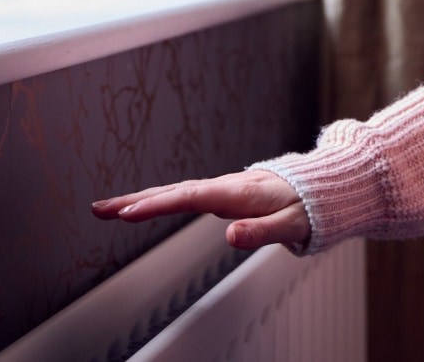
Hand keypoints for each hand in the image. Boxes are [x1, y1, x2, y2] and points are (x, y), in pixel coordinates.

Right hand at [91, 169, 309, 249]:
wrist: (322, 187)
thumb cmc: (310, 207)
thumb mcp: (293, 225)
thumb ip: (262, 232)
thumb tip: (229, 237)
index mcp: (240, 193)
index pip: (191, 197)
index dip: (159, 205)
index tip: (129, 213)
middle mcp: (227, 186)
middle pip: (174, 192)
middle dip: (136, 201)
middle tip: (100, 210)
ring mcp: (223, 188)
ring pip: (176, 192)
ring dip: (142, 199)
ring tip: (108, 209)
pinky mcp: (223, 193)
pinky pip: (184, 194)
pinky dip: (160, 199)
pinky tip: (143, 206)